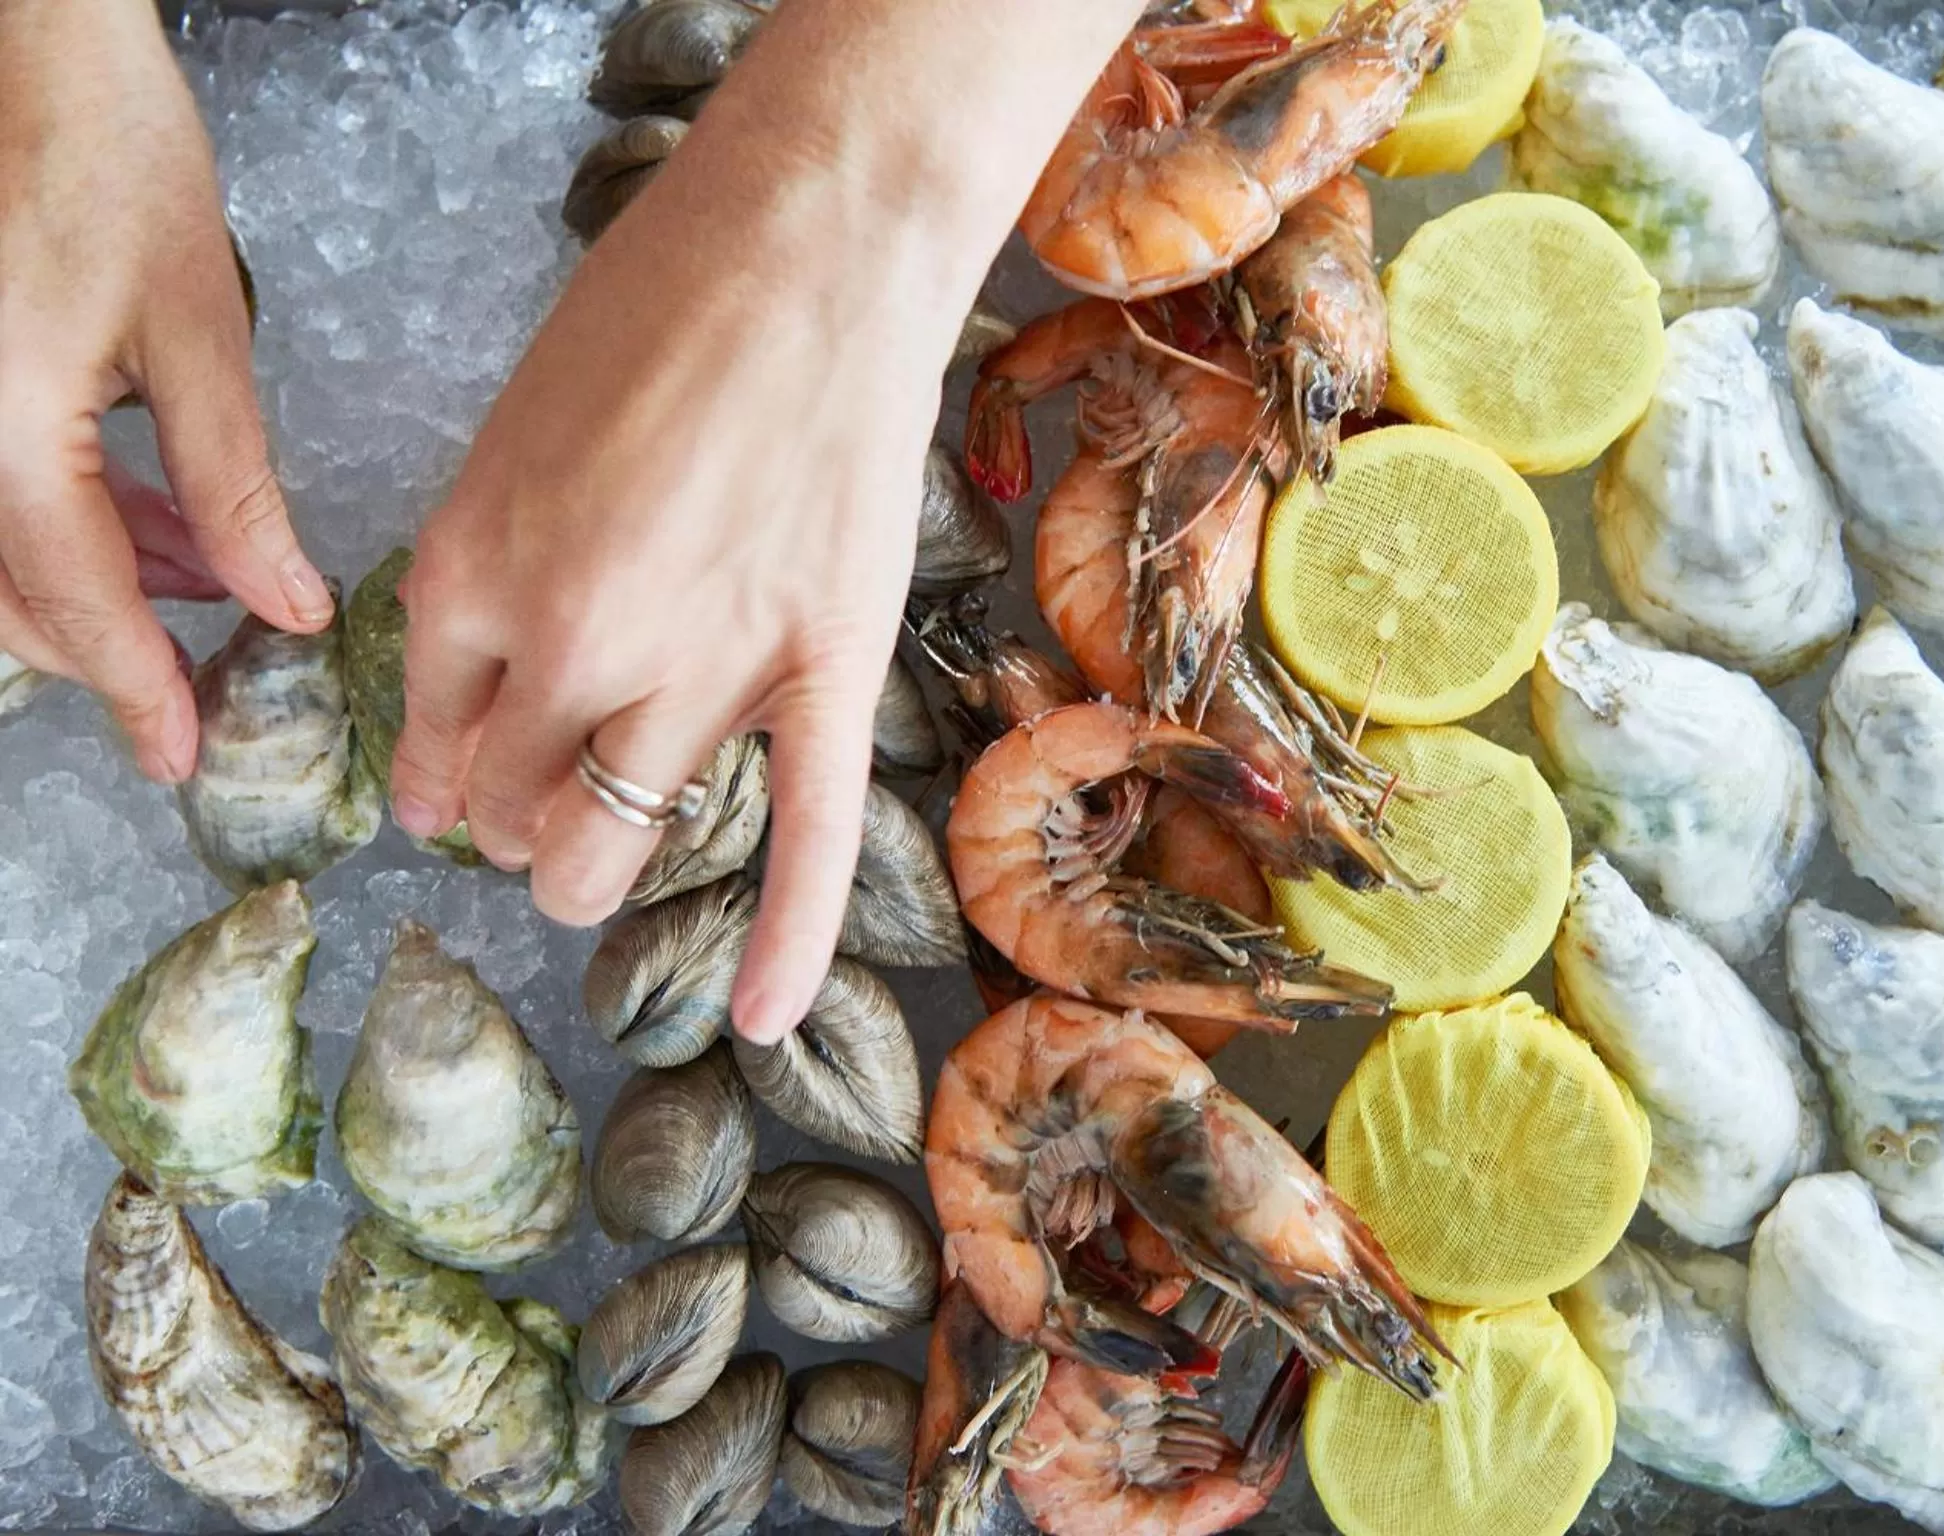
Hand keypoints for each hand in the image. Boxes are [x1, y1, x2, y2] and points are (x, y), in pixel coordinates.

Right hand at [0, 0, 330, 780]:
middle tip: (202, 675)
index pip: (79, 608)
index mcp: (3, 429)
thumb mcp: (199, 335)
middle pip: (14, 601)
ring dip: (90, 589)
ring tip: (200, 578)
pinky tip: (148, 521)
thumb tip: (283, 605)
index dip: (139, 690)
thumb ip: (237, 489)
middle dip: (110, 650)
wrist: (22, 50)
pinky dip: (59, 527)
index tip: (179, 753)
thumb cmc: (106, 155)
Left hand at [395, 0, 1141, 1042]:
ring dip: (585, 863)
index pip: (431, 735)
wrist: (811, 243)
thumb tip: (474, 715)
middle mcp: (570, 643)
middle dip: (512, 816)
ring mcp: (698, 673)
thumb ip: (484, 577)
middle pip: (511, 809)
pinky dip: (781, 945)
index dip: (445, 767)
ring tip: (599, 840)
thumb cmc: (654, 308)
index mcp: (470, 570)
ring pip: (609, 848)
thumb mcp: (512, 433)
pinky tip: (756, 1022)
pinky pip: (801, 844)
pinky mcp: (819, 678)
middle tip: (543, 787)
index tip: (462, 778)